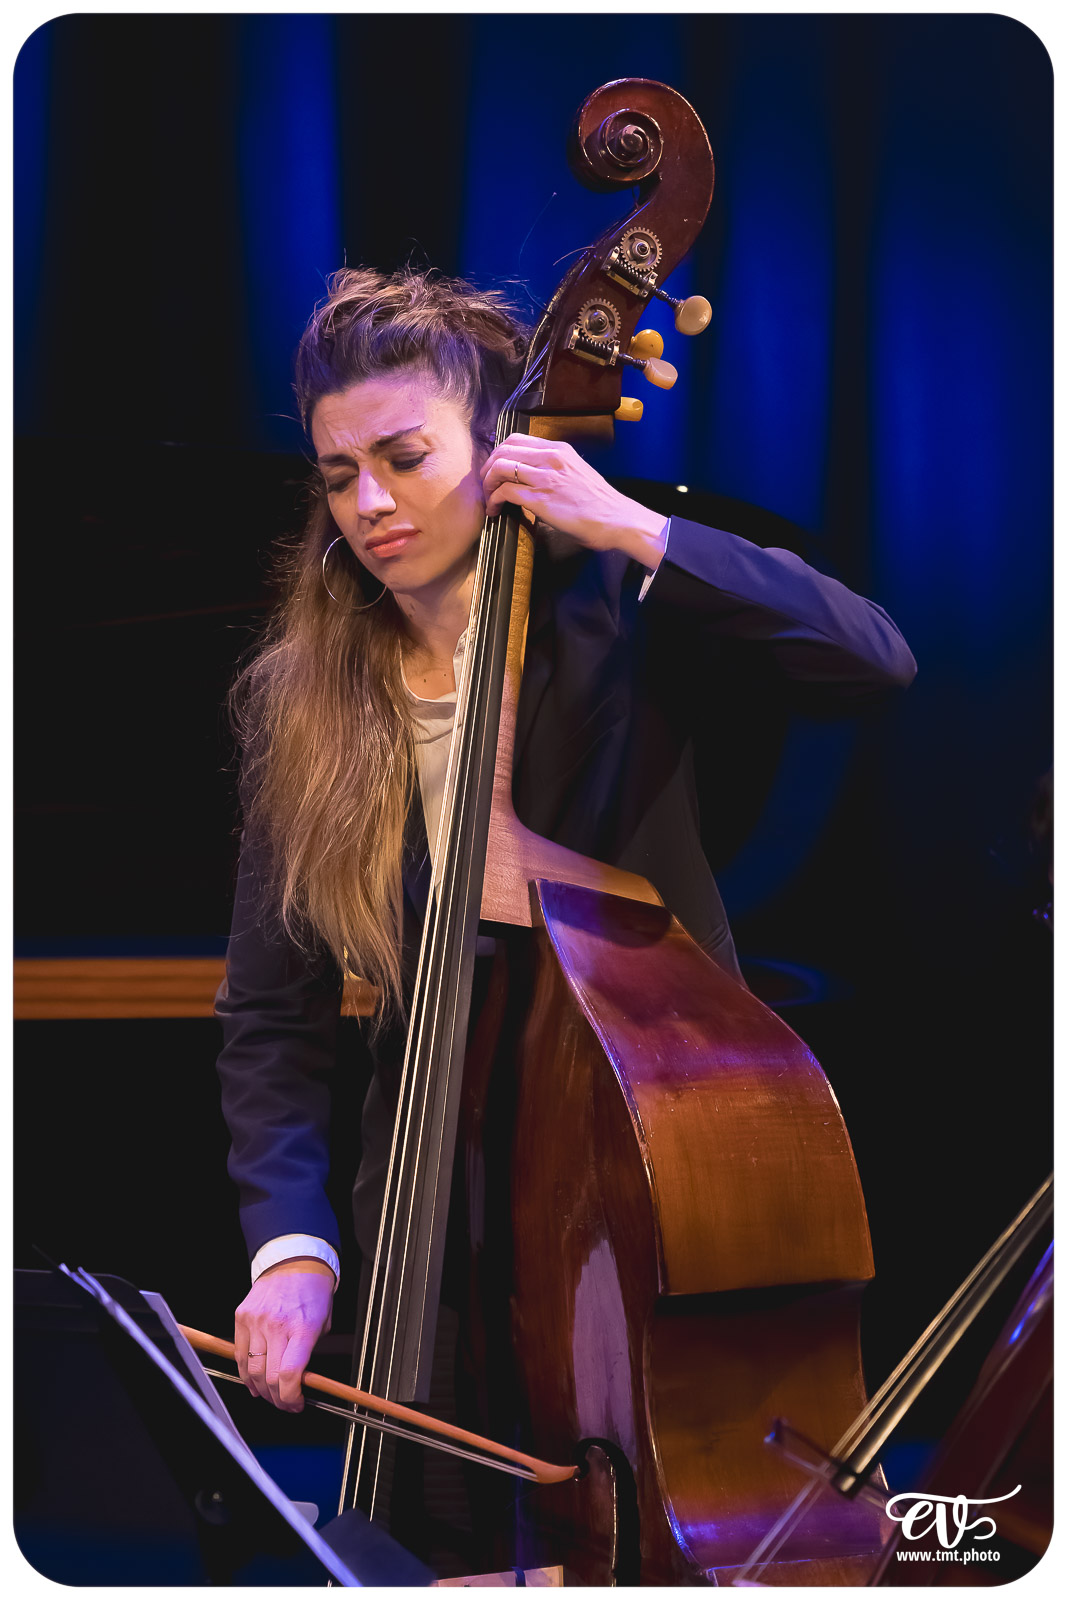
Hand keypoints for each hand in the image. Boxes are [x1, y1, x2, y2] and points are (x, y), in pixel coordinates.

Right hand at [234, 1257, 334, 1411]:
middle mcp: (277, 1325)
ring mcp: (256, 1320)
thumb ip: (309, 1353)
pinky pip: (239, 1354)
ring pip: (251, 1370)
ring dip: (260, 1389)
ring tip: (269, 1393)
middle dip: (277, 1399)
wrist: (294, 1261)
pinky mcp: (242, 1317)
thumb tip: (299, 1382)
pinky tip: (253, 1379)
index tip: (296, 1404)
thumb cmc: (312, 1292)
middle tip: (285, 1402)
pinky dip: (245, 1372)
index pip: (289, 1374)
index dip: (291, 1398)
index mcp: (302, 1327)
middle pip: (269, 1378)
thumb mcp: (322, 1323)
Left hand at [481, 434, 667, 568]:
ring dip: (488, 484)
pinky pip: (505, 491)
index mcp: (559, 450)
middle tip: (487, 485)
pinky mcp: (540, 499)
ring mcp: (545, 477)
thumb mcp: (577, 474)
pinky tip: (495, 511)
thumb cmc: (600, 504)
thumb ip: (555, 470)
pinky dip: (494, 500)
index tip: (496, 470)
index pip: (516, 439)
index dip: (499, 453)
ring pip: (500, 467)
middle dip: (488, 467)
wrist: (617, 520)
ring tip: (489, 499)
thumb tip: (533, 478)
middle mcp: (551, 458)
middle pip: (504, 449)